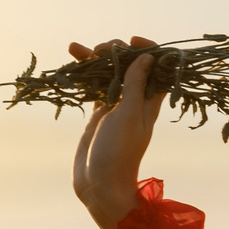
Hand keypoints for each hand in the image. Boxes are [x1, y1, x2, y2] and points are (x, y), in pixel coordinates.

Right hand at [70, 36, 165, 228]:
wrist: (101, 186)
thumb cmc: (119, 153)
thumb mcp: (128, 115)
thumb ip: (135, 85)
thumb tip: (148, 58)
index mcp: (150, 101)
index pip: (156, 66)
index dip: (147, 50)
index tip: (132, 42)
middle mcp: (135, 101)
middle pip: (129, 66)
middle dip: (114, 51)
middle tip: (98, 49)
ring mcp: (116, 107)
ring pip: (107, 75)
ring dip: (93, 60)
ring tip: (75, 48)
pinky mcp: (99, 115)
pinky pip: (93, 88)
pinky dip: (84, 76)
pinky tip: (72, 64)